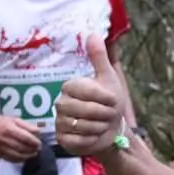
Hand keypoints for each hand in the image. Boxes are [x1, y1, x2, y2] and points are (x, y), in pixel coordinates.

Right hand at [0, 115, 41, 161]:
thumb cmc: (2, 121)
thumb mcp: (16, 120)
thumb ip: (28, 126)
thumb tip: (38, 134)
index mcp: (10, 130)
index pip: (26, 138)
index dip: (34, 142)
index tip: (39, 143)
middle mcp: (5, 140)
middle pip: (22, 148)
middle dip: (32, 149)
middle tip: (38, 149)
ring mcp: (1, 148)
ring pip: (17, 155)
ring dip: (28, 156)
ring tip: (34, 153)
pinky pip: (11, 159)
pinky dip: (20, 159)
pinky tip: (25, 157)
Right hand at [54, 34, 124, 156]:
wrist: (113, 130)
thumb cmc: (111, 103)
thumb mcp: (108, 78)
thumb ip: (99, 58)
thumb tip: (92, 34)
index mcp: (70, 87)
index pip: (83, 90)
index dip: (103, 97)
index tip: (113, 100)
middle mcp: (60, 103)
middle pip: (82, 109)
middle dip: (103, 113)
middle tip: (109, 114)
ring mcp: (59, 122)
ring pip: (81, 125)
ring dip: (99, 127)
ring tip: (102, 124)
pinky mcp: (63, 140)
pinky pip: (77, 141)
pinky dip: (91, 139)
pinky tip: (94, 136)